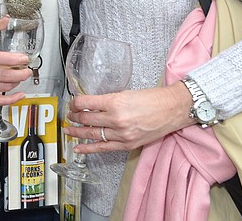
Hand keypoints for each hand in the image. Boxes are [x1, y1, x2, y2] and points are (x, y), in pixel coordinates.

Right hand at [0, 29, 31, 106]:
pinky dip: (11, 99)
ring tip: (22, 76)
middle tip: (27, 69)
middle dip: (20, 73)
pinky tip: (20, 94)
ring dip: (17, 82)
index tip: (23, 58)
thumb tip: (6, 19)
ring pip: (3, 87)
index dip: (12, 59)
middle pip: (3, 75)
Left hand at [64, 82, 194, 152]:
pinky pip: (103, 147)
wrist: (173, 109)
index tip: (72, 103)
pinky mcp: (127, 144)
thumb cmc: (153, 99)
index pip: (85, 103)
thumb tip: (91, 105)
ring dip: (77, 132)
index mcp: (115, 102)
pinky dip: (88, 148)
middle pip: (86, 118)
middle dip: (74, 117)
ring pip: (92, 133)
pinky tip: (78, 147)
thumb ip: (108, 100)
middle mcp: (116, 119)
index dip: (75, 103)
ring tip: (68, 130)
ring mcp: (121, 134)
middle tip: (69, 115)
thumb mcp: (125, 93)